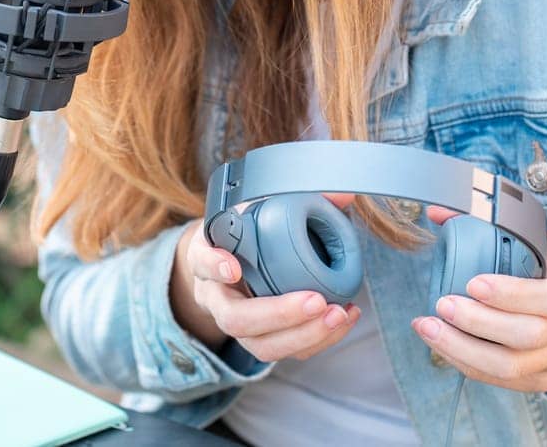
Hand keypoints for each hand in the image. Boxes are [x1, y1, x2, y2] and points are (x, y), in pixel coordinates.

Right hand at [171, 193, 362, 361]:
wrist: (231, 259)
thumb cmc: (246, 231)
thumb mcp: (258, 207)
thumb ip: (296, 197)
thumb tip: (343, 194)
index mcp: (206, 257)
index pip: (201, 261)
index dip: (215, 267)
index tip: (234, 268)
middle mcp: (216, 297)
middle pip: (234, 319)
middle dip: (278, 315)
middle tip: (316, 300)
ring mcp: (238, 324)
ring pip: (260, 346)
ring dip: (303, 335)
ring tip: (337, 314)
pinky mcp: (261, 340)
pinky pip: (285, 351)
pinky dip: (319, 339)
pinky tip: (344, 318)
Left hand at [411, 205, 546, 392]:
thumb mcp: (535, 236)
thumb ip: (489, 220)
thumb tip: (437, 211)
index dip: (511, 294)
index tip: (472, 283)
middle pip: (527, 336)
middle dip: (478, 323)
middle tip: (442, 304)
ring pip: (511, 366)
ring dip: (463, 348)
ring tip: (428, 327)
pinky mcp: (543, 379)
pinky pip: (502, 380)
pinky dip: (466, 363)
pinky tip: (440, 344)